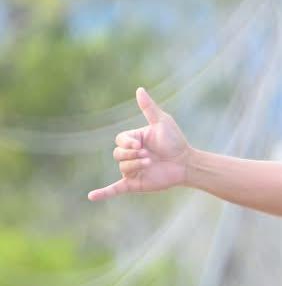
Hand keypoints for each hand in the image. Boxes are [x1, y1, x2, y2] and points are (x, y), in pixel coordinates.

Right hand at [89, 87, 192, 201]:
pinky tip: (92, 196)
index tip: (140, 144)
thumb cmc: (176, 142)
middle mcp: (130, 155)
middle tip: (148, 155)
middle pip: (117, 154)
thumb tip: (139, 89)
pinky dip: (103, 193)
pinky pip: (115, 189)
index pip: (120, 140)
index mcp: (134, 140)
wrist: (187, 163)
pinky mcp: (135, 184)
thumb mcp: (162, 122)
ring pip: (122, 167)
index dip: (127, 143)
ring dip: (135, 165)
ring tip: (150, 163)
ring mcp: (132, 170)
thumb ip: (149, 108)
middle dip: (131, 155)